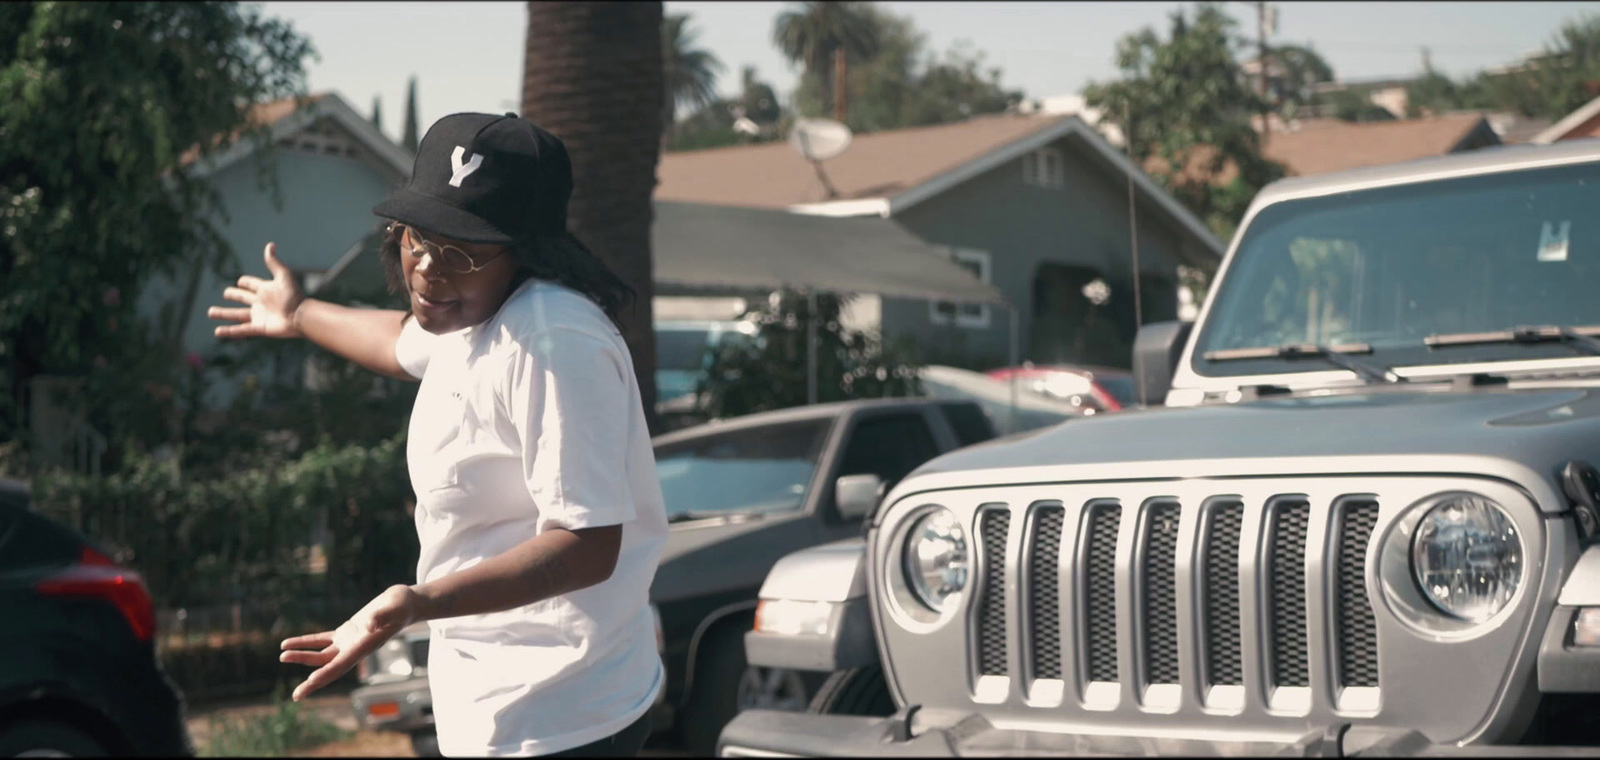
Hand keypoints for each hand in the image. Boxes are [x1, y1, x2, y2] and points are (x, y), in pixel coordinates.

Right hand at [209, 242, 304, 338]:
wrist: (301, 316)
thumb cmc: (294, 296)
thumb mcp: (283, 276)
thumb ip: (274, 263)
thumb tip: (270, 245)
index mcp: (265, 290)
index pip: (251, 284)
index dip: (246, 282)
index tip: (241, 281)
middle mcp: (261, 303)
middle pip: (242, 298)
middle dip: (233, 295)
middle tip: (225, 293)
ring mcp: (259, 316)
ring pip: (237, 315)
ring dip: (224, 314)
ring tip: (210, 312)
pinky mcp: (259, 328)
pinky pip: (241, 330)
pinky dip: (229, 331)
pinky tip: (217, 332)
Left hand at [279, 585, 418, 700]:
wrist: (407, 603)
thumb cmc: (402, 605)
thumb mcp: (394, 607)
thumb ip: (381, 616)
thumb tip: (368, 624)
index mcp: (364, 646)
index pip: (341, 665)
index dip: (325, 675)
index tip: (309, 684)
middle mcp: (354, 649)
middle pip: (329, 668)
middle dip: (312, 682)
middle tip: (295, 695)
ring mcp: (349, 641)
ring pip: (321, 654)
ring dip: (302, 656)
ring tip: (282, 655)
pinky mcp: (347, 632)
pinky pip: (322, 640)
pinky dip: (306, 642)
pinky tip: (290, 642)